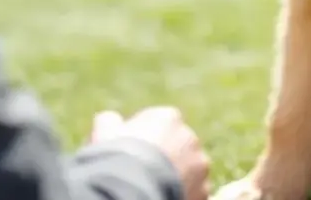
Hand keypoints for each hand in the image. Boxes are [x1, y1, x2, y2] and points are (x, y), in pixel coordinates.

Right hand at [91, 107, 210, 199]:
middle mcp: (190, 137)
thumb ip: (109, 122)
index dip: (148, 140)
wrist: (134, 186)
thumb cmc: (118, 157)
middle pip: (178, 147)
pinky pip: (195, 192)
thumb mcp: (105, 134)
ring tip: (157, 187)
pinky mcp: (204, 189)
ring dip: (178, 178)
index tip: (135, 153)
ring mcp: (200, 164)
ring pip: (190, 171)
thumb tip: (109, 119)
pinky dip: (184, 195)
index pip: (162, 125)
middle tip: (147, 173)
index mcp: (168, 118)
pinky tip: (166, 197)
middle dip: (167, 158)